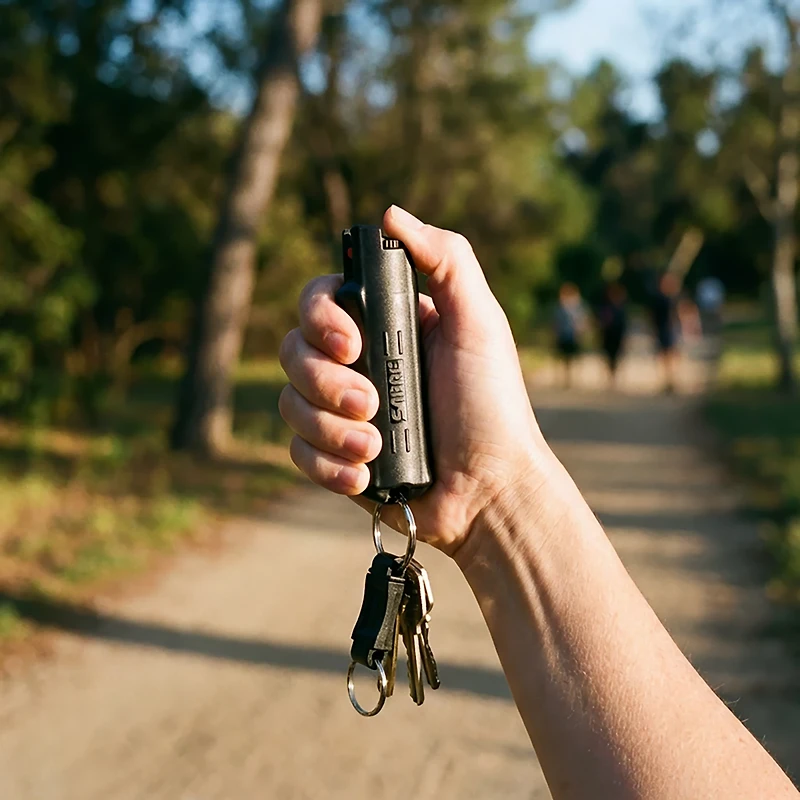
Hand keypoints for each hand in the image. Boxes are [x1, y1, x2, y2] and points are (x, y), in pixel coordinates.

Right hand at [279, 206, 547, 556]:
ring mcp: (343, 411)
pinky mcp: (335, 456)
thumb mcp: (481, 323)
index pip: (320, 300)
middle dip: (325, 381)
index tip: (351, 344)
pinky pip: (296, 450)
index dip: (320, 317)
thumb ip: (447, 260)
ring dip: (328, 427)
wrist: (491, 491)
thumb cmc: (492, 406)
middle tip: (371, 402)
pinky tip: (365, 475)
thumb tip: (391, 214)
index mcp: (386, 326)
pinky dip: (327, 464)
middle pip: (292, 349)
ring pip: (289, 402)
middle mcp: (358, 363)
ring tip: (375, 447)